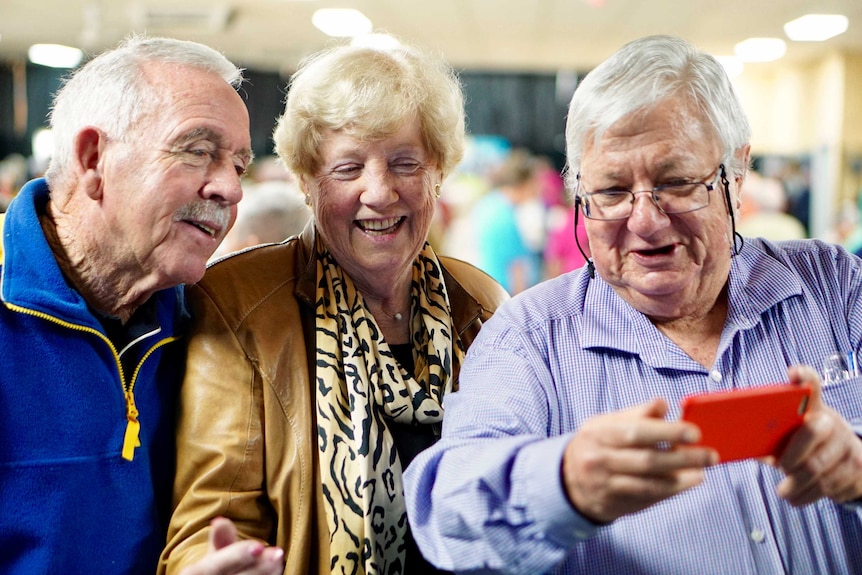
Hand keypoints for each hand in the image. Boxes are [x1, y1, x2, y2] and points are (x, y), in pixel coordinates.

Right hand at [178, 517, 283, 574]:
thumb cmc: (212, 572)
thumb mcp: (212, 556)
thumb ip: (220, 540)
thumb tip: (220, 520)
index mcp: (194, 573)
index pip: (216, 565)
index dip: (238, 555)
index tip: (259, 546)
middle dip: (258, 567)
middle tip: (278, 553)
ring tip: (278, 562)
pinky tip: (275, 574)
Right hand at [561, 398, 716, 523]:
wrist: (567, 480)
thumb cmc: (596, 444)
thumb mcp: (607, 423)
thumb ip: (636, 414)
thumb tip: (663, 404)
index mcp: (599, 433)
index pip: (636, 432)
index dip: (667, 432)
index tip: (695, 432)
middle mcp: (599, 460)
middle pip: (647, 460)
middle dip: (683, 458)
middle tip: (710, 455)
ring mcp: (605, 485)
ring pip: (649, 483)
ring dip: (681, 478)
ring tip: (702, 471)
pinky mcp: (614, 504)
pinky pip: (647, 497)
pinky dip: (670, 490)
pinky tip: (687, 482)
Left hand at [776, 365, 861, 505]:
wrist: (851, 464)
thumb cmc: (807, 447)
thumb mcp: (791, 435)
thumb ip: (770, 434)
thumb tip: (732, 439)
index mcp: (813, 409)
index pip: (811, 386)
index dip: (805, 377)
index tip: (794, 372)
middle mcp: (832, 422)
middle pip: (812, 432)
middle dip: (793, 454)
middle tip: (782, 468)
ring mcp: (847, 445)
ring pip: (819, 468)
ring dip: (797, 485)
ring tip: (784, 492)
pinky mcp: (858, 468)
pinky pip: (830, 487)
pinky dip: (809, 496)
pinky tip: (798, 497)